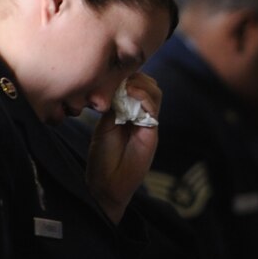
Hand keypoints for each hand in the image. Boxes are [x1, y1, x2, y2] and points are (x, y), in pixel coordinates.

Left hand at [84, 73, 162, 223]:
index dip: (128, 75)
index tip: (112, 73)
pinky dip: (144, 97)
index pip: (137, 84)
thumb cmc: (102, 158)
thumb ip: (113, 106)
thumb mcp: (104, 125)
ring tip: (125, 87)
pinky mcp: (151, 133)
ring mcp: (148, 124)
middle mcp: (141, 116)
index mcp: (129, 113)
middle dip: (135, 77)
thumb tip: (117, 84)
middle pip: (149, 85)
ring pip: (155, 93)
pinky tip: (130, 95)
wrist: (106, 185)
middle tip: (119, 79)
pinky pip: (153, 109)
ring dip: (140, 85)